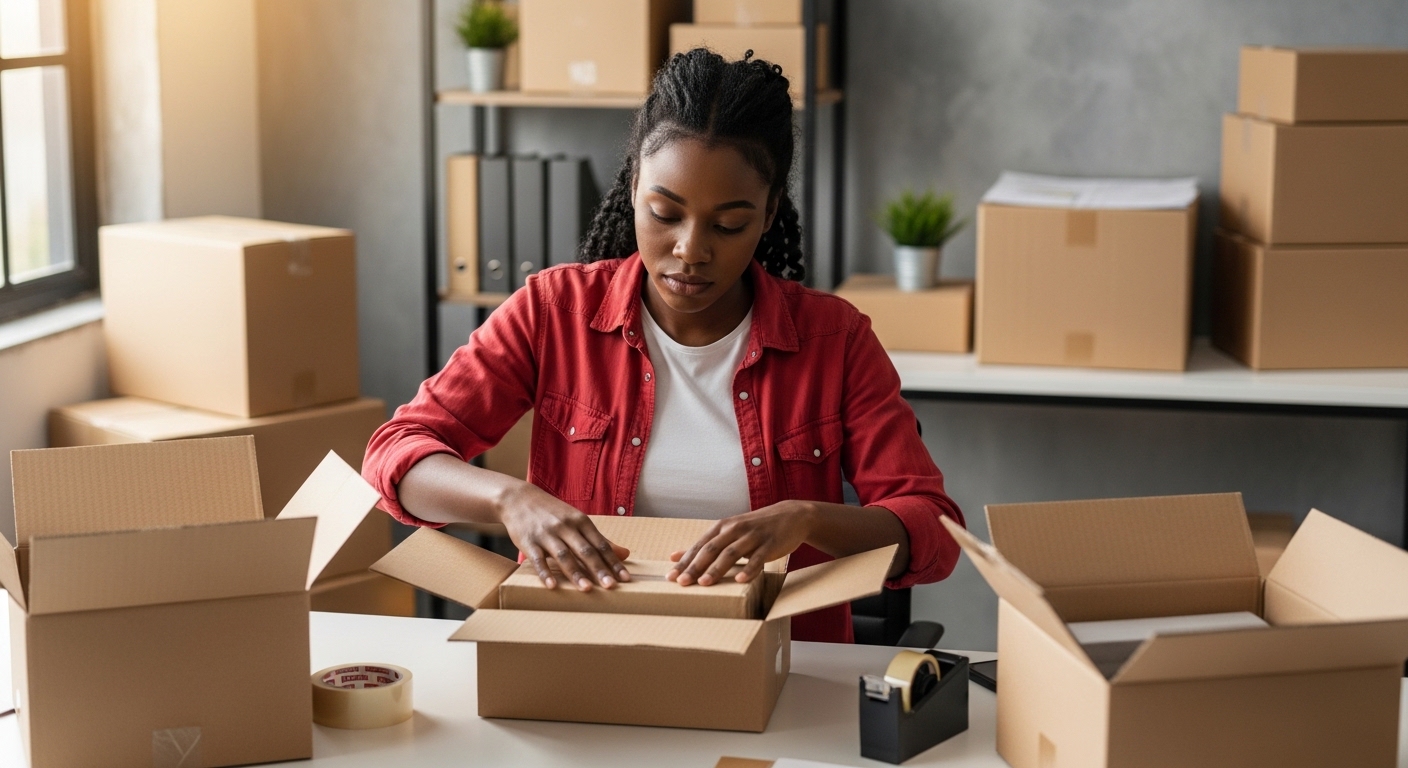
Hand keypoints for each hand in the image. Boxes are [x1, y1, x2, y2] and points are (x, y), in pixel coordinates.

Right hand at [498, 483, 630, 590]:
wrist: (518, 499)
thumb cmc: (553, 513)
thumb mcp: (578, 521)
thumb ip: (599, 540)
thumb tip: (625, 554)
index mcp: (580, 521)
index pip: (601, 544)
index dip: (613, 561)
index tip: (625, 578)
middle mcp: (565, 526)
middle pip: (585, 550)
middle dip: (598, 569)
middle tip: (610, 586)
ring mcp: (546, 534)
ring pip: (563, 555)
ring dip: (576, 573)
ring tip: (587, 589)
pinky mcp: (528, 542)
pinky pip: (538, 559)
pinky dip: (545, 573)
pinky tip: (552, 585)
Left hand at [667, 501, 813, 586]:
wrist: (791, 516)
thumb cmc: (755, 528)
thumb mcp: (729, 532)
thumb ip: (705, 545)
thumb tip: (675, 556)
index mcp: (723, 527)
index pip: (699, 546)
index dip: (684, 561)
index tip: (670, 577)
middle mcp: (735, 529)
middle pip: (711, 549)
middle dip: (695, 566)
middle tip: (682, 582)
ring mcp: (753, 536)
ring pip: (731, 553)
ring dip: (717, 569)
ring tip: (705, 583)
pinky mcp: (770, 544)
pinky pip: (758, 558)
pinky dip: (749, 569)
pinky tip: (740, 580)